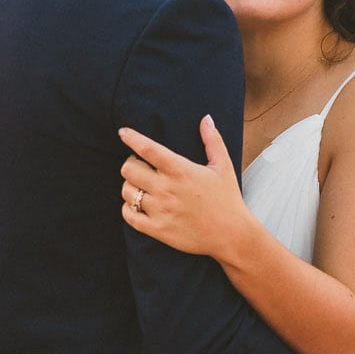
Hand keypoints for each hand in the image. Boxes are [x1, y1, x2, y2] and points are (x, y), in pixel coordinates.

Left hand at [118, 116, 251, 258]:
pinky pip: (128, 215)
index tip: (123, 132)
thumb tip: (206, 118)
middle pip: (128, 169)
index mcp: (180, 170)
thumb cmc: (227, 199)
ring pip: (127, 191)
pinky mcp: (157, 229)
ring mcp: (160, 210)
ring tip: (141, 186)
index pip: (147, 148)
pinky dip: (128, 208)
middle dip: (131, 164)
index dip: (131, 138)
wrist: (231, 235)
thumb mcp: (223, 166)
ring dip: (130, 185)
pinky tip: (137, 205)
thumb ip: (212, 140)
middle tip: (139, 166)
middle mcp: (167, 189)